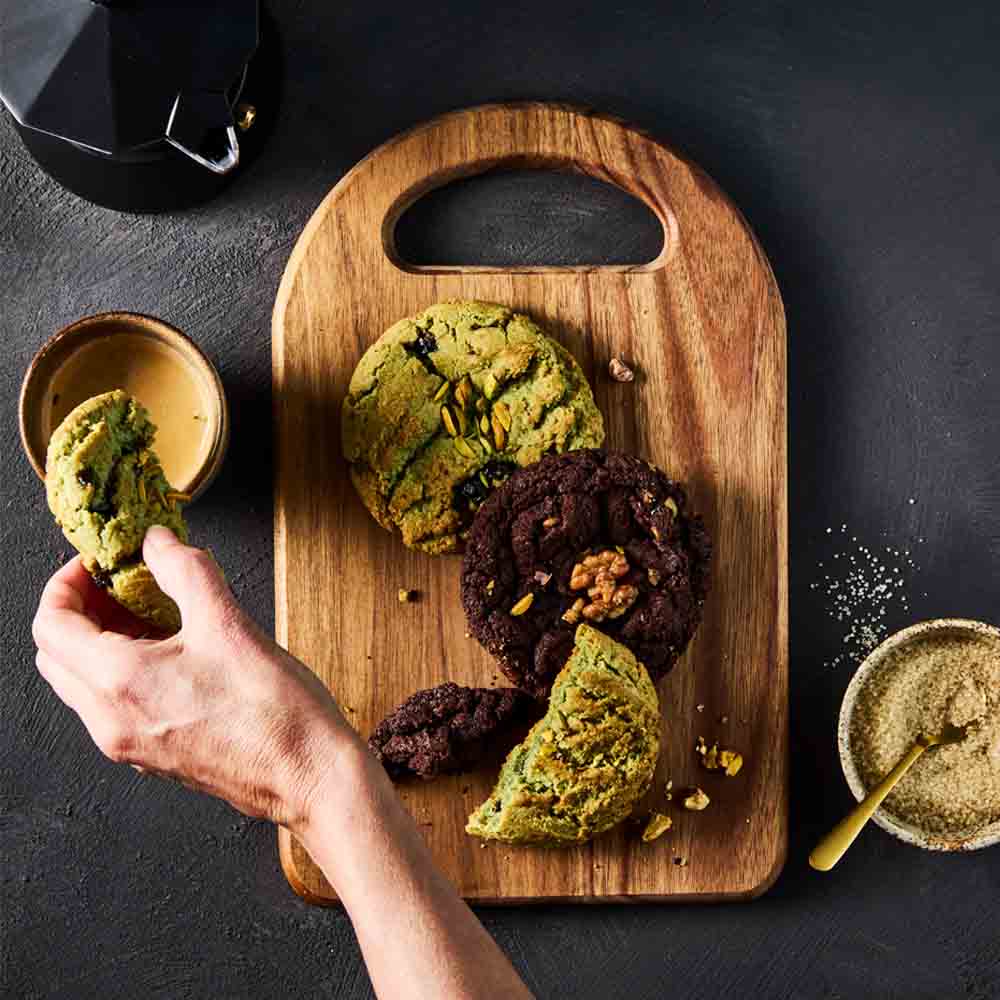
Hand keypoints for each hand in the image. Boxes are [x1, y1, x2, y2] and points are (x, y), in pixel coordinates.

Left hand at [32, 526, 356, 829]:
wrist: (308, 776)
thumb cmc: (275, 712)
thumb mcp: (228, 623)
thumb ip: (184, 571)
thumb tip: (158, 542)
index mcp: (119, 683)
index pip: (50, 625)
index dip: (66, 583)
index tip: (98, 564)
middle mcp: (110, 721)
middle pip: (55, 656)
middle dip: (79, 611)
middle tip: (120, 584)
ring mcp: (128, 745)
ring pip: (81, 684)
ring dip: (100, 641)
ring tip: (150, 613)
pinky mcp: (152, 755)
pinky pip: (111, 707)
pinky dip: (122, 671)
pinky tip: (171, 651)